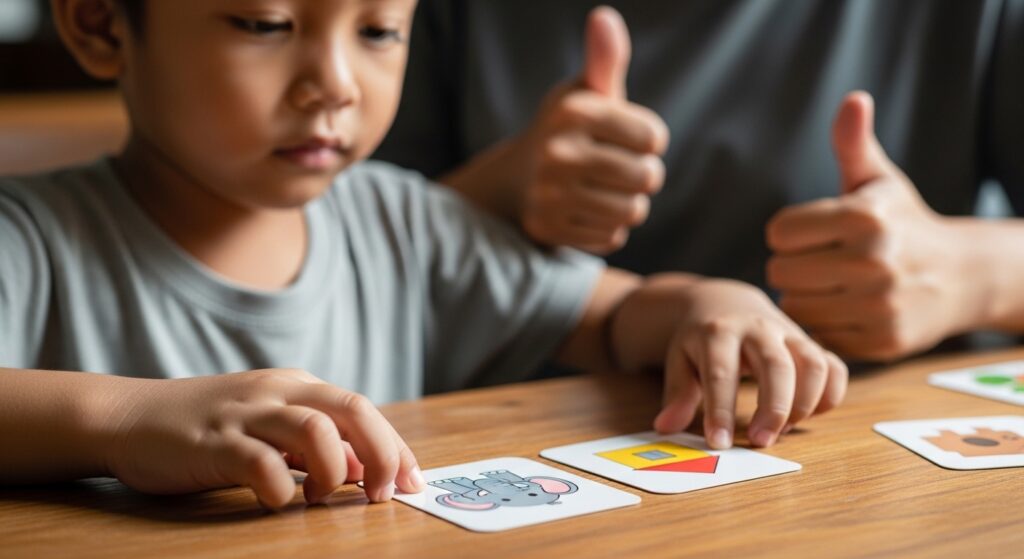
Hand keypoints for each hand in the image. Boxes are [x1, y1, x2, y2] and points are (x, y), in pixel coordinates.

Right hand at [101, 369, 423, 507]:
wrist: (130, 416)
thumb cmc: (208, 429)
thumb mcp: (270, 428)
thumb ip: (316, 445)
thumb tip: (364, 470)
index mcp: (298, 386)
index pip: (362, 410)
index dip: (395, 447)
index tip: (413, 482)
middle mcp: (278, 392)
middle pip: (351, 410)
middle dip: (382, 453)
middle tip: (386, 495)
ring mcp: (245, 414)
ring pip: (314, 429)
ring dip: (334, 469)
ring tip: (323, 496)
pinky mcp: (212, 441)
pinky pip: (259, 462)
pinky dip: (280, 487)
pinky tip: (277, 502)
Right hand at [514, 6, 668, 253]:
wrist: (517, 178)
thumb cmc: (568, 129)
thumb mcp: (586, 92)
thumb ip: (605, 59)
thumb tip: (604, 17)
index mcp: (574, 111)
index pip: (654, 138)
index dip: (649, 140)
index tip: (626, 138)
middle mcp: (557, 152)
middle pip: (647, 177)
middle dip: (643, 175)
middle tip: (619, 168)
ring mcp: (550, 194)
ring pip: (633, 211)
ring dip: (628, 203)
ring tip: (605, 189)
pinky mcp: (549, 228)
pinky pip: (612, 237)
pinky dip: (607, 227)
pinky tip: (587, 210)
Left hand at [653, 279, 846, 448]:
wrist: (725, 302)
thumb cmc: (701, 340)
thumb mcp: (680, 360)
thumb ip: (677, 394)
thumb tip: (665, 427)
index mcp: (718, 332)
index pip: (721, 373)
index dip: (720, 410)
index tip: (719, 444)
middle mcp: (758, 328)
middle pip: (776, 366)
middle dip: (773, 408)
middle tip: (761, 441)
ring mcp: (789, 333)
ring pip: (812, 364)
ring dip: (804, 404)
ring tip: (782, 430)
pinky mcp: (809, 342)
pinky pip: (833, 367)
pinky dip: (830, 395)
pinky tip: (810, 414)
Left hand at [767, 91, 974, 360]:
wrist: (963, 277)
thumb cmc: (904, 222)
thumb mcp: (880, 180)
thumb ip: (854, 143)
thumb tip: (853, 99)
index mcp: (865, 218)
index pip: (779, 232)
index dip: (789, 232)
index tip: (810, 233)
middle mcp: (874, 262)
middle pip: (781, 272)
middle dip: (793, 266)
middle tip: (819, 262)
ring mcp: (879, 305)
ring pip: (796, 307)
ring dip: (805, 298)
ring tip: (832, 285)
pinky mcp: (881, 341)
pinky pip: (818, 335)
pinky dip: (825, 325)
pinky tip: (847, 309)